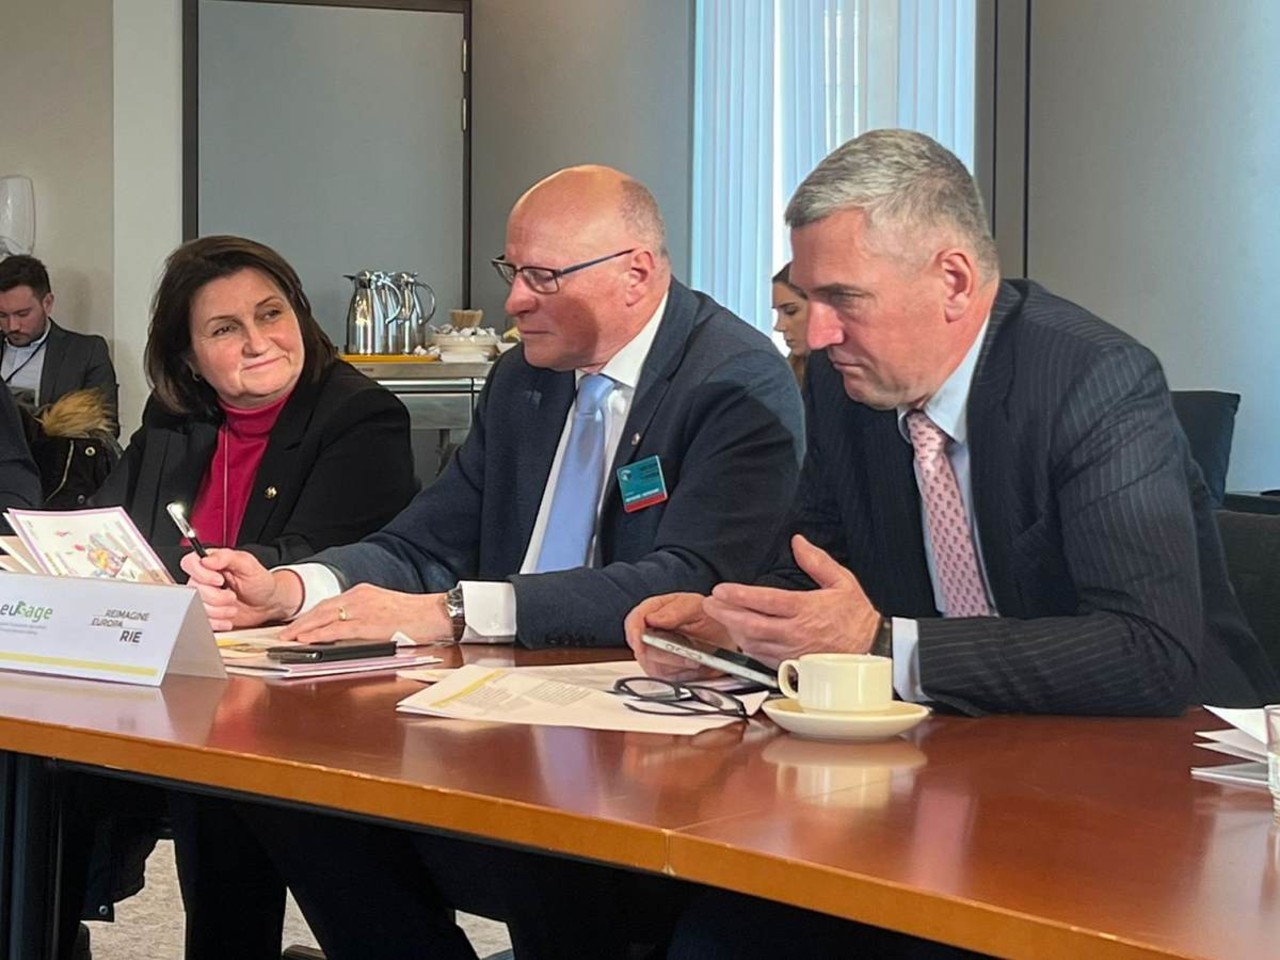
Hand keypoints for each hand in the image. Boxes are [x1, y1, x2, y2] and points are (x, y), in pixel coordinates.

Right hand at [181, 549, 299, 630]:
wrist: (267, 603)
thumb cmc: (259, 581)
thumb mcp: (248, 564)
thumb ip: (227, 557)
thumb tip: (207, 559)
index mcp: (211, 563)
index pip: (190, 563)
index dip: (202, 574)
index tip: (219, 580)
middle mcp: (204, 580)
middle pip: (193, 589)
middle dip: (216, 596)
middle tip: (232, 596)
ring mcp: (204, 598)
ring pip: (196, 607)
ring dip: (218, 611)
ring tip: (233, 607)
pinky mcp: (207, 613)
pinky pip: (202, 621)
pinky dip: (217, 622)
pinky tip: (228, 618)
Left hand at [279, 583, 452, 643]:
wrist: (436, 614)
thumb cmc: (417, 616)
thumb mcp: (386, 611)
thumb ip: (365, 617)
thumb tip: (347, 632)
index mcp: (364, 593)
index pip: (330, 603)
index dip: (310, 615)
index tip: (297, 625)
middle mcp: (360, 596)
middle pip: (322, 608)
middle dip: (301, 622)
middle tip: (284, 633)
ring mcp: (364, 608)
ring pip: (325, 617)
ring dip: (303, 628)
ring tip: (288, 638)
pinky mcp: (369, 623)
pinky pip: (337, 629)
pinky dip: (318, 634)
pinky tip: (306, 640)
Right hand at [623, 592, 731, 680]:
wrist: (724, 637)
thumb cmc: (709, 618)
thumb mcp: (696, 606)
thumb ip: (675, 610)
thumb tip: (654, 618)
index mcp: (653, 611)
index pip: (633, 621)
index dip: (635, 632)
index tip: (642, 640)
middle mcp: (650, 634)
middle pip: (641, 649)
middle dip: (665, 654)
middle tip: (688, 653)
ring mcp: (655, 655)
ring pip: (654, 666)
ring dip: (678, 664)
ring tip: (696, 658)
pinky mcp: (664, 672)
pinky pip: (667, 678)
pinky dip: (683, 673)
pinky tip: (694, 665)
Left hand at [702, 534, 879, 665]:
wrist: (873, 651)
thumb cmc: (857, 619)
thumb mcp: (842, 582)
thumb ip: (816, 561)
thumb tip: (798, 542)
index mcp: (805, 609)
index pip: (765, 602)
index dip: (739, 596)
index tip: (720, 590)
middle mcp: (795, 632)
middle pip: (750, 625)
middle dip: (725, 613)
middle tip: (708, 603)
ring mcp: (791, 652)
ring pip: (752, 643)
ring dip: (732, 630)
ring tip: (719, 616)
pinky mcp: (791, 666)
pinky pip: (762, 658)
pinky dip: (747, 647)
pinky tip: (739, 636)